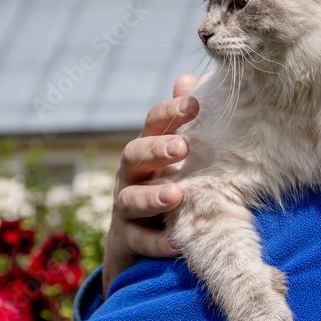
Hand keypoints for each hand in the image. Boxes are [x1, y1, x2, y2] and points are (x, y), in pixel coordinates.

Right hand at [102, 74, 198, 298]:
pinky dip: (156, 242)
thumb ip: (178, 120)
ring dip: (153, 196)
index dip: (171, 112)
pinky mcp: (126, 240)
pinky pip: (138, 241)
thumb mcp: (171, 152)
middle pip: (135, 155)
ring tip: (177, 194)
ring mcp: (125, 207)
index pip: (153, 123)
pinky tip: (176, 242)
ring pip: (131, 199)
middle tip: (183, 147)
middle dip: (157, 149)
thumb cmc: (162, 182)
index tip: (195, 104)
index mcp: (146, 148)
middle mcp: (131, 174)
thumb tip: (189, 78)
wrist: (135, 240)